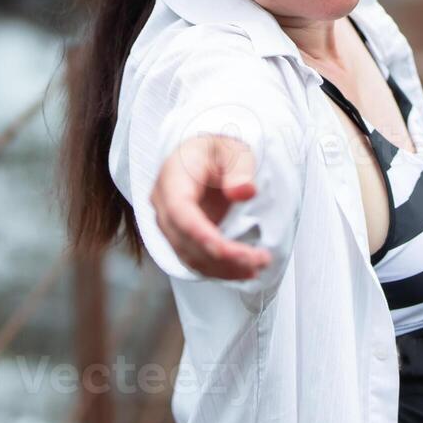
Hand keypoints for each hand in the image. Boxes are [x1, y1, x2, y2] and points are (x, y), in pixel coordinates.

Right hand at [150, 134, 272, 279]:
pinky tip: (243, 271)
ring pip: (190, 256)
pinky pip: (196, 260)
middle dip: (221, 257)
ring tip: (257, 268)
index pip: (179, 212)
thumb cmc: (218, 151)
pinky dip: (219, 269)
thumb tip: (244, 192)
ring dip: (223, 268)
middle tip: (258, 260)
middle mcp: (164, 205)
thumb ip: (239, 169)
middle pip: (185, 240)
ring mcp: (171, 225)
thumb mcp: (233, 150)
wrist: (206, 156)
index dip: (200, 234)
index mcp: (172, 178)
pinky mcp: (183, 238)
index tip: (225, 250)